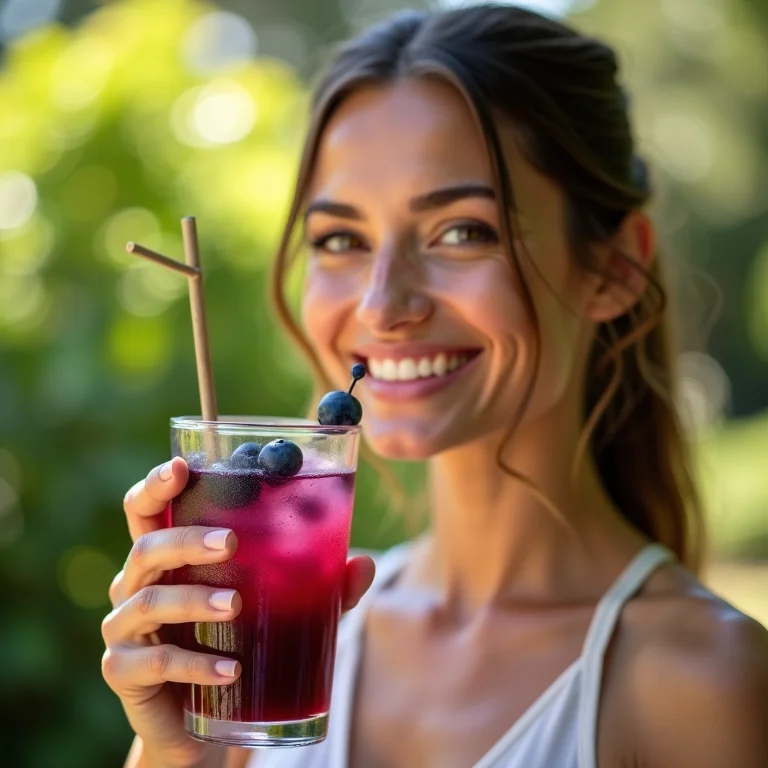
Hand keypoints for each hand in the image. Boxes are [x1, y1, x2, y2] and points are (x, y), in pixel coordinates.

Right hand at [101, 457, 374, 767]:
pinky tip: (230, 670)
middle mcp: (138, 585)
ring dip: (194, 599)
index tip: (181, 468)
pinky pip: (154, 664)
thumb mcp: (282, 612)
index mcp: (168, 558)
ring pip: (149, 601)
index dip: (155, 485)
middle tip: (231, 542)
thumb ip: (320, 587)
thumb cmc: (236, 647)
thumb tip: (363, 564)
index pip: (147, 510)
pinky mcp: (125, 675)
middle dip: (187, 539)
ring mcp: (126, 630)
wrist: (202, 726)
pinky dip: (194, 664)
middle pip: (147, 547)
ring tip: (236, 606)